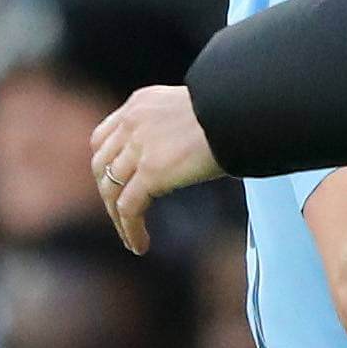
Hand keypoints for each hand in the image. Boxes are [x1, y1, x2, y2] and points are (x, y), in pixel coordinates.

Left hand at [90, 86, 224, 254]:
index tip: (115, 182)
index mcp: (141, 103)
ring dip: (117, 218)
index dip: (106, 164)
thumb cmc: (235, 113)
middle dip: (108, 193)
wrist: (245, 112)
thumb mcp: (193, 112)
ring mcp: (139, 147)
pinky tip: (140, 244)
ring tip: (131, 237)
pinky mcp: (151, 172)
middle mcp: (133, 122)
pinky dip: (131, 230)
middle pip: (102, 165)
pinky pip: (129, 208)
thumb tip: (184, 153)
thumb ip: (175, 128)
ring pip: (111, 191)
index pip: (105, 137)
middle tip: (121, 214)